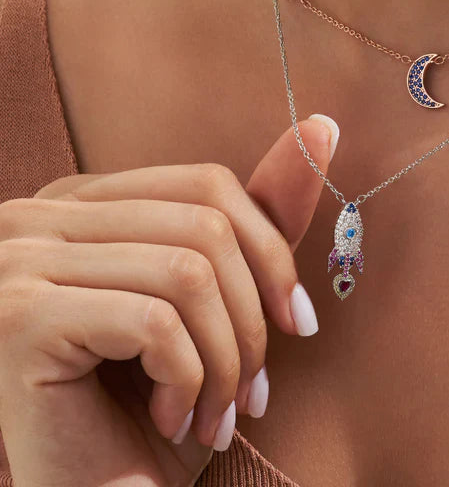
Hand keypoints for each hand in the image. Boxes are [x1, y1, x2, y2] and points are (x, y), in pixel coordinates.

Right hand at [0, 114, 336, 486]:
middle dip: (253, 317)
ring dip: (226, 358)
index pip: (207, 184)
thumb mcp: (219, 300)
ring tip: (217, 413)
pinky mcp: (19, 318)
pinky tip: (171, 418)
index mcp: (85, 200)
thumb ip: (260, 216)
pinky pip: (154, 320)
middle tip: (257, 391)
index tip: (299, 322)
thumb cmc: (156, 399)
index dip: (270, 251)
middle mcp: (40, 215)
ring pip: (189, 272)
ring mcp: (19, 261)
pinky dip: (188, 378)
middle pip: (205, 225)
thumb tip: (322, 126)